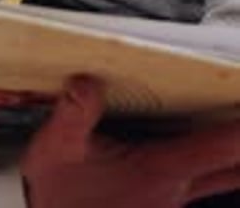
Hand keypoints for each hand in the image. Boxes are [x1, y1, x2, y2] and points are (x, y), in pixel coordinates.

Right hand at [21, 76, 239, 206]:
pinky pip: (205, 178)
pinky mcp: (163, 200)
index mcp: (159, 172)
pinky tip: (203, 136)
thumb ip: (73, 114)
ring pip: (221, 176)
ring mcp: (173, 199)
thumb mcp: (56, 149)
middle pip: (233, 168)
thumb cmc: (58, 193)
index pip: (221, 148)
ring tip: (231, 116)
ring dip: (231, 153)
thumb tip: (85, 82)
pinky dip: (215, 159)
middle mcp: (175, 191)